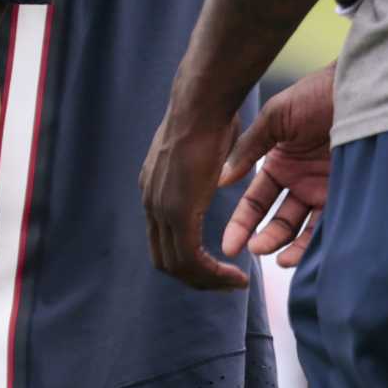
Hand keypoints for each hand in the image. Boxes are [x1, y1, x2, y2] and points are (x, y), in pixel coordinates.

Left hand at [141, 92, 247, 291]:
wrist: (202, 104)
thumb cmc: (211, 117)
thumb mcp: (202, 150)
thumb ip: (201, 170)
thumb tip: (216, 176)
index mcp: (154, 189)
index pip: (162, 240)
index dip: (188, 261)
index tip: (216, 267)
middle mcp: (152, 201)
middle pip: (165, 259)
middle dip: (197, 278)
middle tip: (226, 283)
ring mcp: (161, 207)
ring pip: (178, 265)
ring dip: (208, 281)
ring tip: (235, 284)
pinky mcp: (177, 211)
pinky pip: (191, 258)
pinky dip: (213, 274)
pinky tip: (236, 277)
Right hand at [220, 65, 333, 268]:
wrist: (358, 89)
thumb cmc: (314, 96)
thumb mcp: (275, 117)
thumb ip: (248, 148)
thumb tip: (221, 179)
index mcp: (280, 165)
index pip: (256, 201)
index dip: (242, 222)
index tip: (229, 244)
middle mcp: (301, 183)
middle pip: (278, 220)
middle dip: (265, 238)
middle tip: (254, 250)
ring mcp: (325, 192)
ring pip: (303, 229)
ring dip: (289, 247)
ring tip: (279, 259)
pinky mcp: (350, 197)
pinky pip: (330, 227)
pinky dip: (315, 244)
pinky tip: (300, 254)